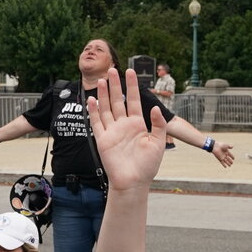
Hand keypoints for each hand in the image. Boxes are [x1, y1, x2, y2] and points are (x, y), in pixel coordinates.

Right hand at [86, 70, 170, 191]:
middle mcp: (124, 125)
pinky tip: (92, 100)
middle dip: (115, 85)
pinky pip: (96, 123)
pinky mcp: (103, 140)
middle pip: (118, 101)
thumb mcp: (159, 143)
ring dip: (103, 95)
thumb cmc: (148, 166)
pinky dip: (94, 111)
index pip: (133, 100)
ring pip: (106, 108)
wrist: (133, 182)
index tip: (130, 72)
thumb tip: (154, 107)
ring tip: (100, 80)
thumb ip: (158, 125)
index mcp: (138, 124)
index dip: (132, 86)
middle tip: (112, 69)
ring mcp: (112, 132)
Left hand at [211, 140, 234, 167]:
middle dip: (230, 161)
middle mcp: (224, 154)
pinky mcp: (220, 159)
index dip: (232, 156)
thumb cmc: (221, 145)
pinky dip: (224, 165)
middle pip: (228, 158)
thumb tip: (232, 147)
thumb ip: (229, 146)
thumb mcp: (226, 145)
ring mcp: (222, 157)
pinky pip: (222, 162)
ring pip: (226, 161)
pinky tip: (226, 167)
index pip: (230, 155)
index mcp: (226, 151)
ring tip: (230, 165)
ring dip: (228, 163)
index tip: (234, 158)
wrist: (215, 147)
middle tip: (232, 163)